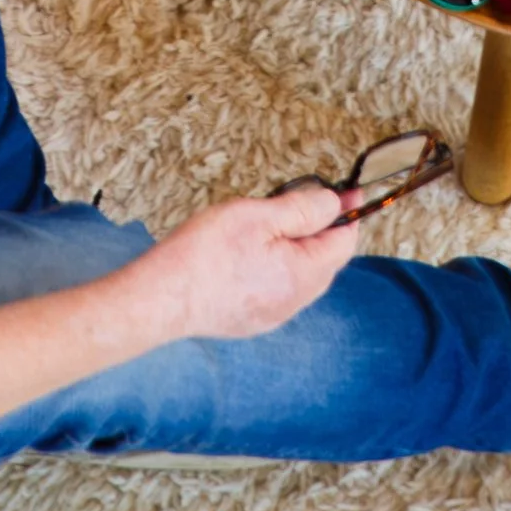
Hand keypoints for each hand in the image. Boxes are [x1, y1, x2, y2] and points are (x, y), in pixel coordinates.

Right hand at [131, 185, 362, 345]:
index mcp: (303, 276)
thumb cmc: (206, 253)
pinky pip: (281, 290)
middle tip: (301, 201)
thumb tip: (336, 204)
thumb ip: (302, 210)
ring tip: (272, 225)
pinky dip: (280, 268)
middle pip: (326, 262)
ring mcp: (273, 315)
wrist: (163, 298)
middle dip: (322, 231)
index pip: (344, 243)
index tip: (346, 191)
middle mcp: (294, 302)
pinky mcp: (253, 320)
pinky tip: (254, 254)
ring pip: (303, 277)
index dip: (347, 213)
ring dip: (299, 250)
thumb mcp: (258, 216)